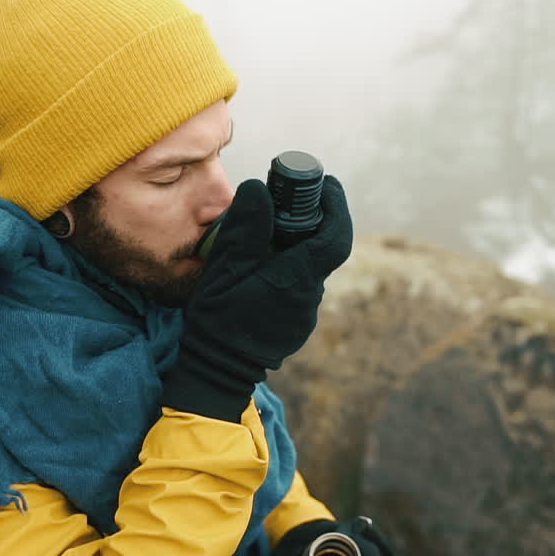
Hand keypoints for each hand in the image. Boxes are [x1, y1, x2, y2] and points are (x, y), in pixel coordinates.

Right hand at [159, 175, 352, 420]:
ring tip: (262, 236)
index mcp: (297, 278)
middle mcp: (310, 296)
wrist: (217, 371)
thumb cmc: (219, 321)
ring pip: (307, 267)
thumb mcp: (225, 270)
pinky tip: (258, 269)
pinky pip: (297, 286)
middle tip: (284, 202)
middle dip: (309, 221)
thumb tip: (258, 188)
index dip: (336, 205)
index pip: (336, 235)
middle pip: (322, 248)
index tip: (325, 184)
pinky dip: (284, 269)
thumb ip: (245, 229)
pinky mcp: (295, 323)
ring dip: (293, 247)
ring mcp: (305, 313)